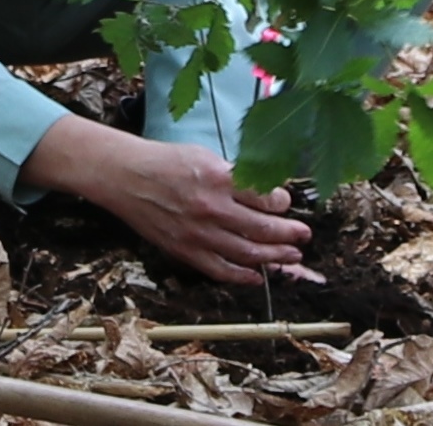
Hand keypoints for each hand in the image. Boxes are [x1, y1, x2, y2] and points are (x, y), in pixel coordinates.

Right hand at [30, 119, 311, 286]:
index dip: (281, 204)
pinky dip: (241, 276)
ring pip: (244, 253)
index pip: (262, 197)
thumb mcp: (206, 156)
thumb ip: (234, 176)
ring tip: (292, 258)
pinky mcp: (185, 251)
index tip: (288, 204)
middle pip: (260, 228)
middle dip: (287, 235)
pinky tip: (257, 276)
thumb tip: (265, 194)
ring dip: (272, 257)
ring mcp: (197, 233)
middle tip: (304, 237)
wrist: (128, 177)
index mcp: (217, 178)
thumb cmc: (168, 161)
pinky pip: (219, 269)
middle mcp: (210, 208)